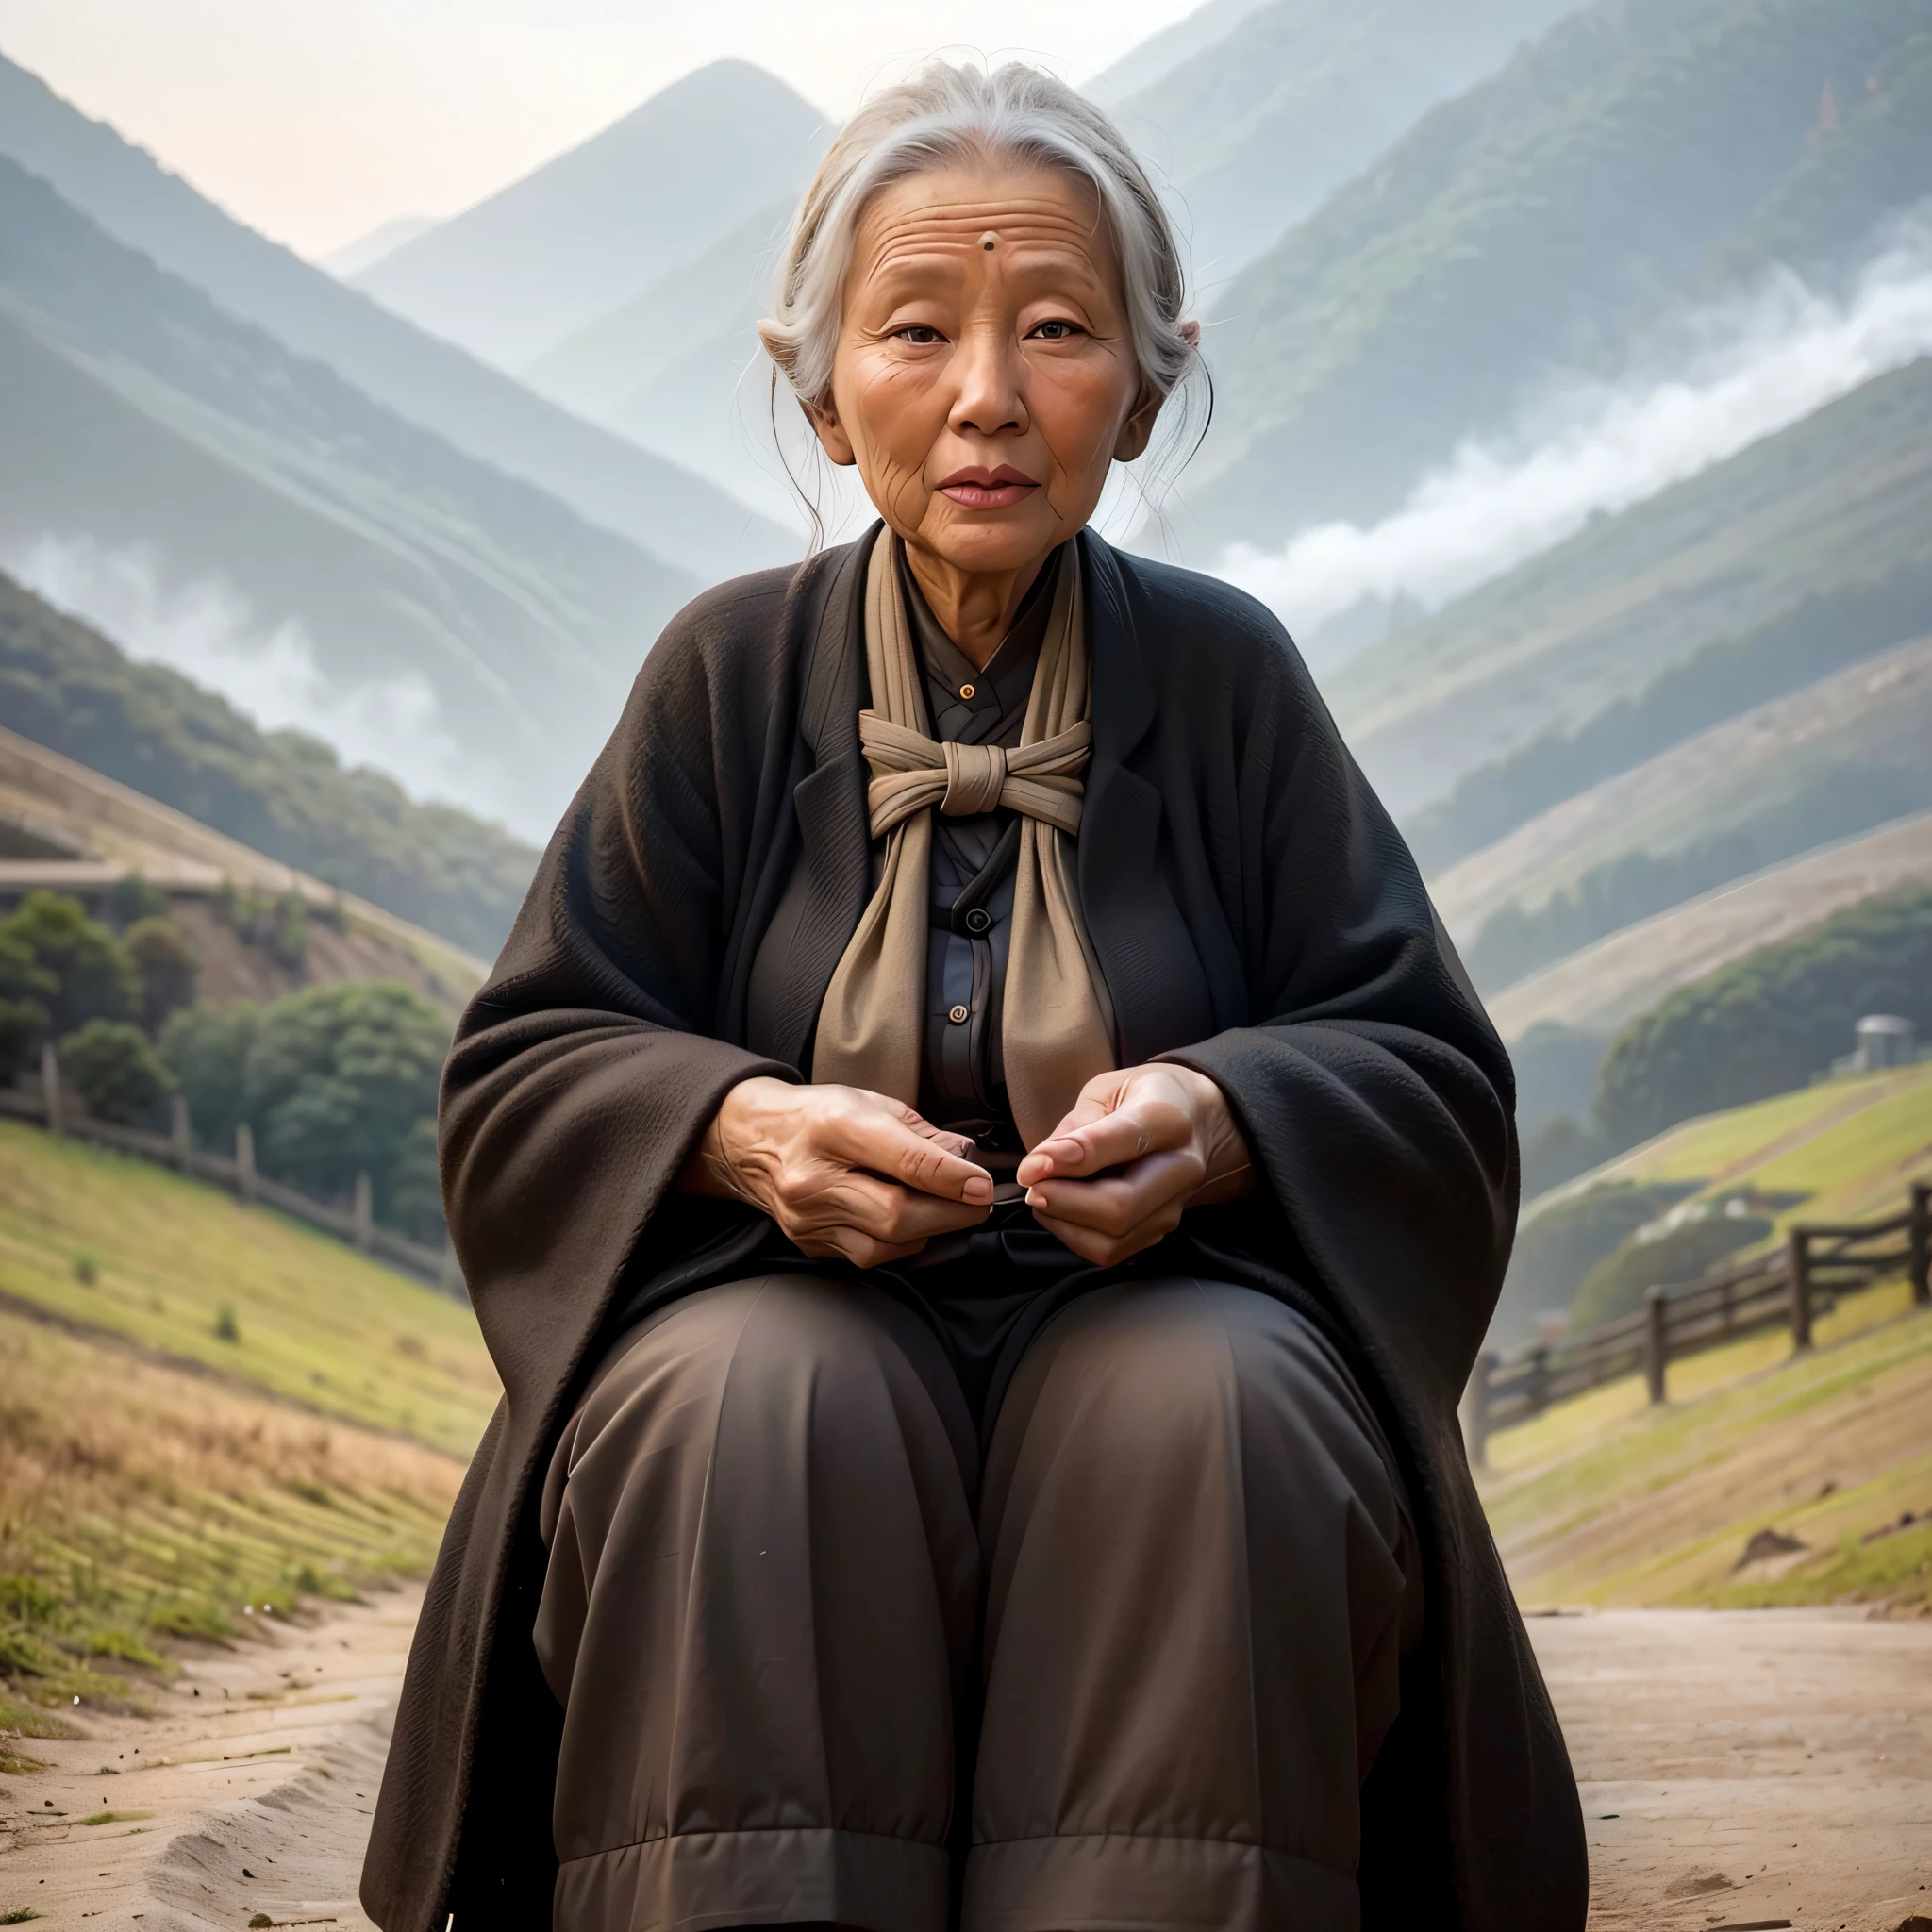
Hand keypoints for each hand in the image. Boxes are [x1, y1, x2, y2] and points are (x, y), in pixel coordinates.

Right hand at [679, 1076, 993, 1267]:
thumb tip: (967, 1161)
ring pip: (886, 1244)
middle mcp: (815, 1177)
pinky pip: (869, 1256)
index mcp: (834, 1127)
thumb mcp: (870, 1102)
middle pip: (897, 1213)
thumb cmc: (817, 1116)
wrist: (752, 1139)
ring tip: (947, 1212)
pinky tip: (911, 1224)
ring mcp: (808, 1217)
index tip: (982, 1185)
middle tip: (978, 1204)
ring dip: (930, 1232)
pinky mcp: (809, 1243)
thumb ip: (921, 1133)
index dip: (952, 1178)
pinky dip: (901, 1244)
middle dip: (951, 1214)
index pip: (903, 1161)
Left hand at [1015, 1063, 1253, 1266]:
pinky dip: (1075, 1236)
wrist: (1194, 1118)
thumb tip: (1039, 1167)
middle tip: (1032, 1186)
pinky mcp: (1162, 1229)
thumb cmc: (1143, 1098)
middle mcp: (1181, 1167)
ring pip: (1115, 1239)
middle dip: (1064, 1202)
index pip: (1121, 1143)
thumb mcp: (1107, 1090)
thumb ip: (1076, 1127)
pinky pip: (1112, 1251)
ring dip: (1065, 1224)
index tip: (1032, 1168)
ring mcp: (1175, 1204)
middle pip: (1121, 1206)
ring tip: (1045, 1196)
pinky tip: (1063, 1210)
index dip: (1069, 1158)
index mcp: (1167, 1118)